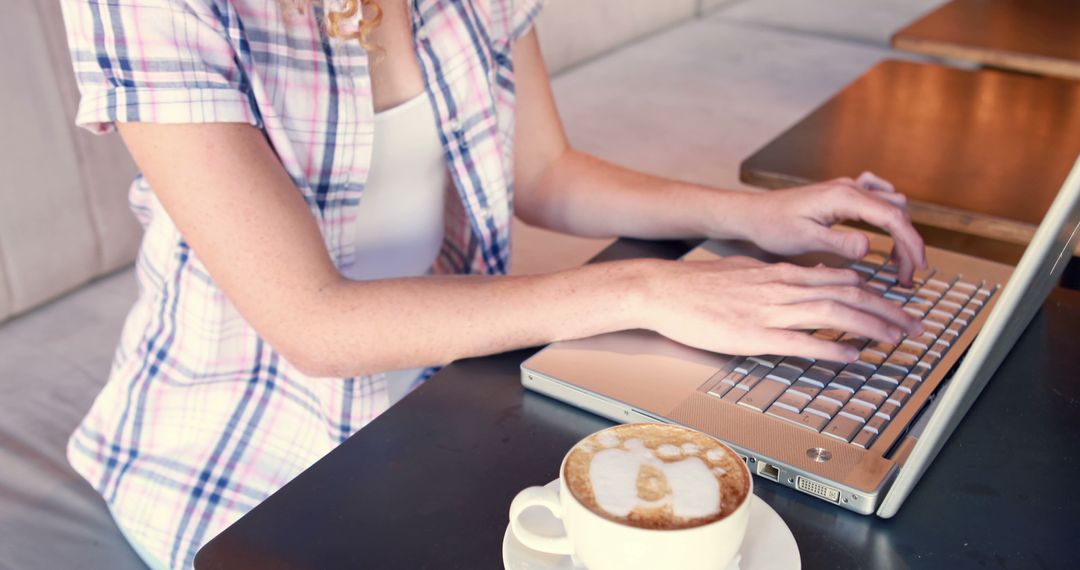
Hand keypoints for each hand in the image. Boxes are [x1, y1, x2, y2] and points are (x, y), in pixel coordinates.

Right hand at [634, 256, 923, 360]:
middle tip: (914, 324)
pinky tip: (851, 356)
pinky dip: (830, 347)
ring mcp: (769, 311)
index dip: (873, 291)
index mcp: (780, 273)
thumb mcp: (744, 270)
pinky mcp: (753, 334)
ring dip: (870, 325)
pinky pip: (800, 341)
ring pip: (833, 313)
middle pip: (847, 294)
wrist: (662, 289)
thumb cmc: (697, 284)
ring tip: (896, 338)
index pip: (839, 278)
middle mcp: (781, 288)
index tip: (895, 303)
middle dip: (887, 309)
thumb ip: (776, 276)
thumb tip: (802, 278)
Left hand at [741, 172, 927, 285]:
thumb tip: (869, 246)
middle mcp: (849, 187)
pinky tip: (884, 230)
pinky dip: (887, 214)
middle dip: (907, 244)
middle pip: (897, 212)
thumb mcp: (803, 239)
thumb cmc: (772, 226)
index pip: (892, 217)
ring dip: (900, 231)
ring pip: (891, 204)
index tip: (917, 269)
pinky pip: (877, 195)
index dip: (911, 243)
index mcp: (844, 197)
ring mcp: (846, 187)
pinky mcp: (841, 194)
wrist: (752, 214)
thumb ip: (837, 242)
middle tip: (905, 277)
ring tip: (896, 263)